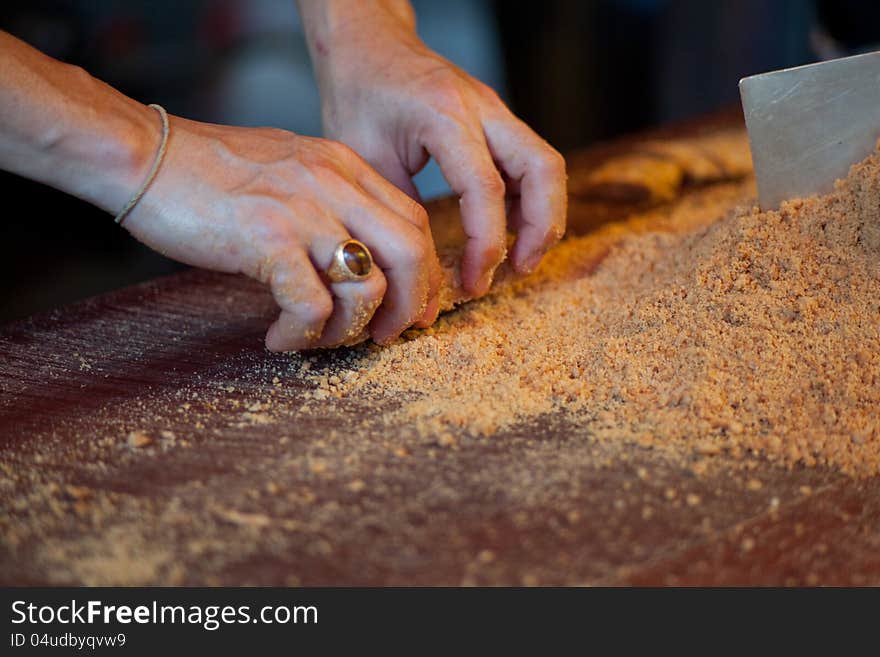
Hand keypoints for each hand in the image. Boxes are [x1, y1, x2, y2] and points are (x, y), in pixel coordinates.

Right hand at [123, 116, 442, 349]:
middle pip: (411, 251)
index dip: (422, 273)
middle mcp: (333, 184)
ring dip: (350, 328)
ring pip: (368, 284)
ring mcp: (302, 211)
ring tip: (315, 338)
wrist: (143, 156)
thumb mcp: (287, 172)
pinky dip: (301, 336)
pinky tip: (276, 338)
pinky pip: (312, 306)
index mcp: (343, 167)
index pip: (414, 220)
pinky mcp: (267, 240)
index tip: (409, 309)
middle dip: (407, 306)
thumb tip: (352, 262)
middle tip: (383, 336)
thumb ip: (327, 204)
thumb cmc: (207, 173)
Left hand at [301, 1, 566, 295]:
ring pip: (547, 165)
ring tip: (520, 258)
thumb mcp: (365, 160)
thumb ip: (401, 218)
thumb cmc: (357, 95)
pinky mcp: (497, 118)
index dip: (486, 244)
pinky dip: (531, 199)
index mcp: (444, 115)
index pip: (485, 188)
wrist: (365, 43)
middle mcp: (482, 107)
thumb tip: (423, 283)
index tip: (473, 282)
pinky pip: (531, 161)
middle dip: (542, 229)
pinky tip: (510, 229)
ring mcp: (495, 109)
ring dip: (544, 216)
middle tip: (519, 271)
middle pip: (543, 169)